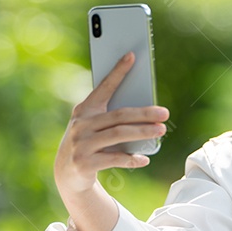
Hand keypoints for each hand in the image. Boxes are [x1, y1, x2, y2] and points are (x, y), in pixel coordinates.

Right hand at [54, 51, 168, 195]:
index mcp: (84, 110)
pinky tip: (144, 159)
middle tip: (164, 113)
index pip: (104, 87)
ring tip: (160, 131)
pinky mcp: (85, 164)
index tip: (131, 56)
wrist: (66, 174)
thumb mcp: (93, 126)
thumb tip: (145, 111)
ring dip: (142, 132)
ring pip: (119, 134)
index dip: (117, 71)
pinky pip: (115, 159)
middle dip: (144, 113)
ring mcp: (81, 144)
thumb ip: (111, 117)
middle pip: (119, 115)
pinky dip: (132, 159)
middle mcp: (81, 124)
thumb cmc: (88, 142)